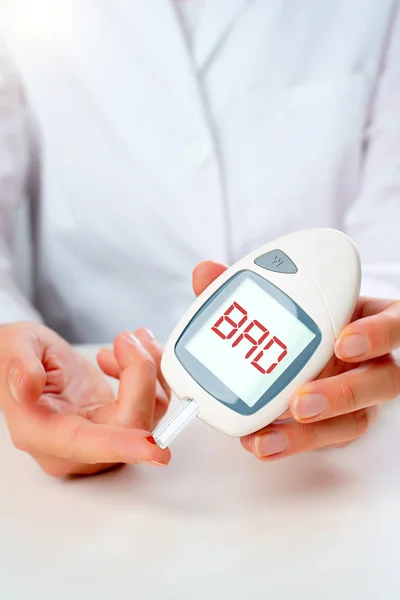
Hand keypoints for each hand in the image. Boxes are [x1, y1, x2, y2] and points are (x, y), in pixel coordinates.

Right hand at [0, 322, 170, 476]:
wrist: (26, 360)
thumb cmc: (16, 358)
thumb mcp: (13, 346)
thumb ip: (19, 365)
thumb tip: (27, 386)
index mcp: (41, 433)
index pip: (87, 446)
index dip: (123, 446)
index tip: (153, 449)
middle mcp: (73, 445)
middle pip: (129, 425)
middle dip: (141, 376)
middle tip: (127, 340)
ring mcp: (98, 436)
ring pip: (148, 415)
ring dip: (151, 372)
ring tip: (129, 338)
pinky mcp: (116, 422)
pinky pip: (151, 406)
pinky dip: (152, 375)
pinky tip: (130, 352)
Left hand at [193, 261, 399, 459]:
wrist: (322, 351)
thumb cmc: (311, 319)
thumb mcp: (289, 300)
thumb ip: (249, 288)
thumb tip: (204, 273)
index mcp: (368, 322)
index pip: (392, 325)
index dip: (374, 334)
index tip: (342, 341)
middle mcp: (373, 362)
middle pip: (382, 382)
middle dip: (343, 393)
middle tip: (301, 401)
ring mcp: (362, 397)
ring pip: (357, 420)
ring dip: (313, 432)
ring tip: (268, 438)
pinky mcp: (343, 426)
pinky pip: (329, 441)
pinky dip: (294, 442)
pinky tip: (262, 442)